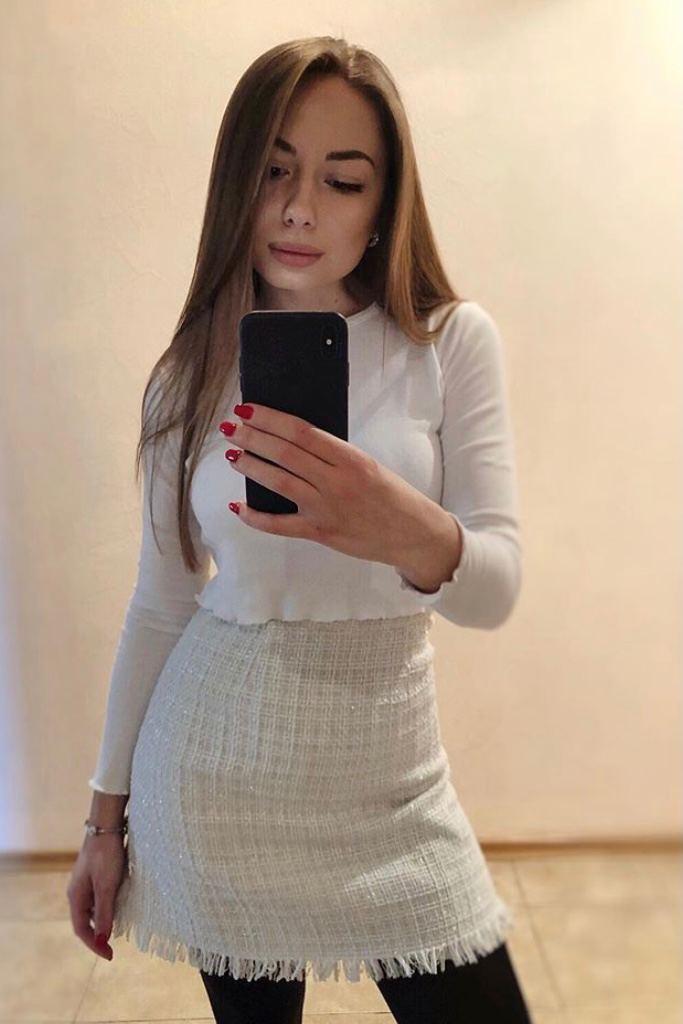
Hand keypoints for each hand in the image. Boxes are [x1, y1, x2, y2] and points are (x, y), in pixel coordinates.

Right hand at [67, 834, 126, 961]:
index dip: (94, 945)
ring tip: (116, 933)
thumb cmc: (106, 855)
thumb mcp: (107, 886)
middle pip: (84, 922)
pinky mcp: (94, 876)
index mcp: (76, 896)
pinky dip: (105, 910)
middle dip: (97, 937)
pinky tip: (117, 909)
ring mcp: (85, 884)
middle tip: (112, 948)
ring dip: (102, 923)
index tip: (110, 955)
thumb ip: (105, 912)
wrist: (106, 826)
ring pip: (91, 911)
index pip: (82, 929)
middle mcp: (77, 892)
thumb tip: (103, 939)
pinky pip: (97, 900)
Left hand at [219, 403, 438, 567]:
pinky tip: (238, 506)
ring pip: (278, 482)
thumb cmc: (392, 496)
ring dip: (251, 466)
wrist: (413, 535)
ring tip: (232, 455)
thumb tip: (293, 440)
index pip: (302, 431)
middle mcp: (336, 481)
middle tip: (231, 428)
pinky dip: (256, 517)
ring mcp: (326, 508)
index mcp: (351, 458)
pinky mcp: (320, 533)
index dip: (270, 419)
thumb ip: (334, 455)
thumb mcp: (368, 465)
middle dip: (252, 438)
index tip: (248, 410)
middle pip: (285, 453)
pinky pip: (280, 525)